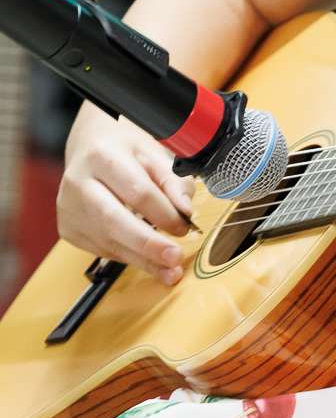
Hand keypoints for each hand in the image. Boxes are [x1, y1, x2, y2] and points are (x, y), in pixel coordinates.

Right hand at [57, 105, 197, 285]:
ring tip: (169, 269)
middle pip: (113, 220)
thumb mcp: (154, 153)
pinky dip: (128, 256)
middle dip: (148, 244)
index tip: (184, 226)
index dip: (164, 213)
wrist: (89, 149)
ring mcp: (69, 208)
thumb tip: (185, 210)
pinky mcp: (68, 229)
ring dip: (141, 259)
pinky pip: (101, 250)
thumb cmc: (124, 150)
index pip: (136, 191)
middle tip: (174, 258)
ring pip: (106, 241)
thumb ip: (173, 181)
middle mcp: (78, 182)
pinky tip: (147, 259)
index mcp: (102, 155)